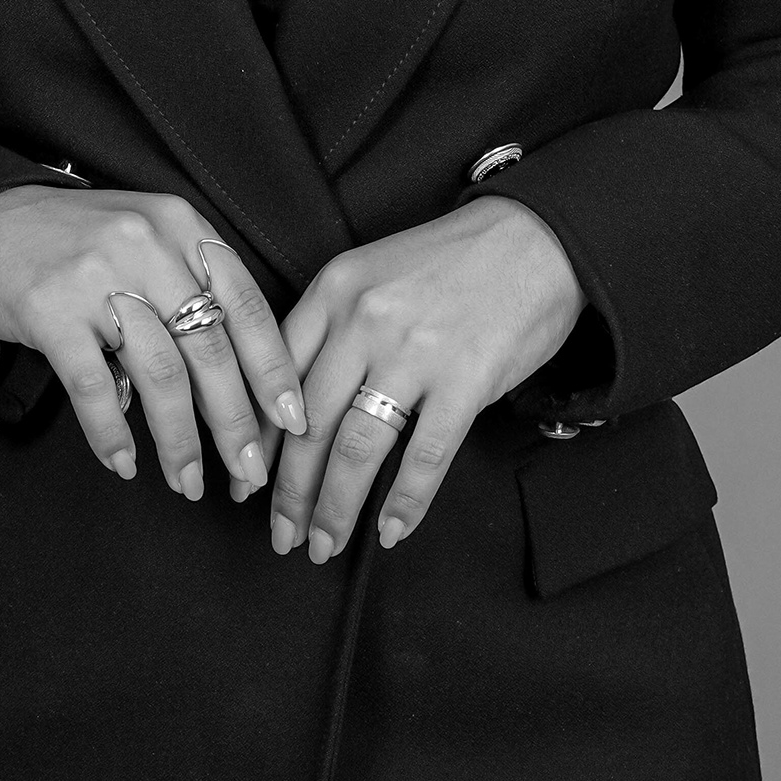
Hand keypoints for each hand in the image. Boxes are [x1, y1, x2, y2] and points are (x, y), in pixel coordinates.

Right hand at [0, 186, 307, 495]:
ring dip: (180, 440)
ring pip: (160, 375)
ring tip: (189, 483)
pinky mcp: (48, 310)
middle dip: (236, 421)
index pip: (245, 304)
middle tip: (250, 473)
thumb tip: (243, 380)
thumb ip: (192, 286)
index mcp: (180, 225)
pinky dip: (112, 433)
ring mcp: (95, 277)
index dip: (274, 369)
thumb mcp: (146, 238)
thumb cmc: (77, 242)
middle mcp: (145, 244)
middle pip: (209, 348)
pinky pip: (93, 388)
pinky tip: (123, 464)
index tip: (294, 422)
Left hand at [267, 195, 584, 561]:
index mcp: (334, 290)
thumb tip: (292, 408)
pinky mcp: (466, 379)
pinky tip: (390, 530)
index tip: (244, 484)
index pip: (275, 378)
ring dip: (334, 508)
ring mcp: (415, 351)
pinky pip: (424, 457)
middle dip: (289, 492)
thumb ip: (332, 328)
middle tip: (281, 535)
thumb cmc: (452, 260)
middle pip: (308, 424)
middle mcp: (364, 320)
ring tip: (323, 544)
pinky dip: (404, 502)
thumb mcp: (373, 273)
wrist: (536, 236)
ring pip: (356, 449)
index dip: (255, 441)